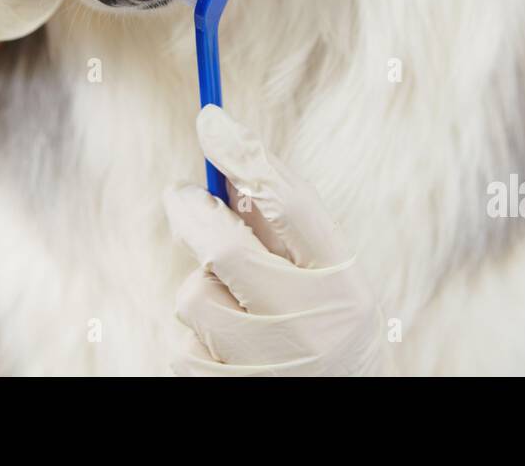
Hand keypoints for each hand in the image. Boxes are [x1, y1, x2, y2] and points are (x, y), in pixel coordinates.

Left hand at [163, 106, 391, 375]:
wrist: (343, 405)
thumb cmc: (325, 326)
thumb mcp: (324, 276)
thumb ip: (280, 226)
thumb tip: (225, 148)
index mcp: (344, 285)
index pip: (292, 206)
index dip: (246, 157)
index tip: (210, 119)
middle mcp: (311, 326)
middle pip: (227, 250)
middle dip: (192, 213)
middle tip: (180, 193)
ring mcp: (268, 365)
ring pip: (194, 296)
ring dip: (201, 287)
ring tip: (232, 306)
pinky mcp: (226, 390)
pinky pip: (182, 341)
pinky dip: (194, 333)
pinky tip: (226, 346)